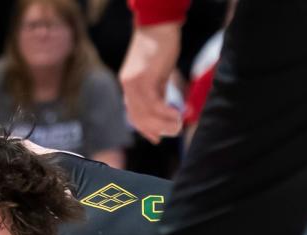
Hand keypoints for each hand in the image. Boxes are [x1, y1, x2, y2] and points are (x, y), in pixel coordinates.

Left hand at [118, 22, 183, 143]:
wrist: (157, 25)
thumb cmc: (160, 47)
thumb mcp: (157, 74)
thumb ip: (158, 91)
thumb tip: (165, 109)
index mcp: (128, 86)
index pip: (134, 115)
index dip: (146, 129)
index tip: (157, 138)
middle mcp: (128, 87)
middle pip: (139, 118)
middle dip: (157, 129)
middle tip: (174, 132)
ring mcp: (134, 83)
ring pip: (146, 113)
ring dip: (164, 123)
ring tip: (179, 125)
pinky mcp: (144, 79)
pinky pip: (154, 104)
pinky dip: (166, 113)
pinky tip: (177, 114)